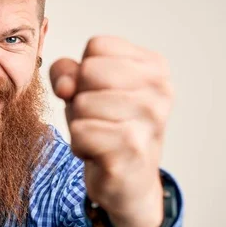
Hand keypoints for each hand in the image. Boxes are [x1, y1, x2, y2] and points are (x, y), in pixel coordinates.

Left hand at [50, 36, 173, 226]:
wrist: (128, 181)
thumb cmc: (106, 126)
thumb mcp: (84, 90)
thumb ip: (66, 72)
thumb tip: (65, 86)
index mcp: (154, 67)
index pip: (97, 46)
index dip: (84, 72)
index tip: (100, 93)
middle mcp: (160, 90)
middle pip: (88, 72)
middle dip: (80, 98)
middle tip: (99, 119)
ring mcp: (150, 120)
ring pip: (81, 103)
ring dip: (79, 124)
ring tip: (100, 136)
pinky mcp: (132, 149)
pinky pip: (80, 132)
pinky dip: (79, 145)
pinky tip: (99, 152)